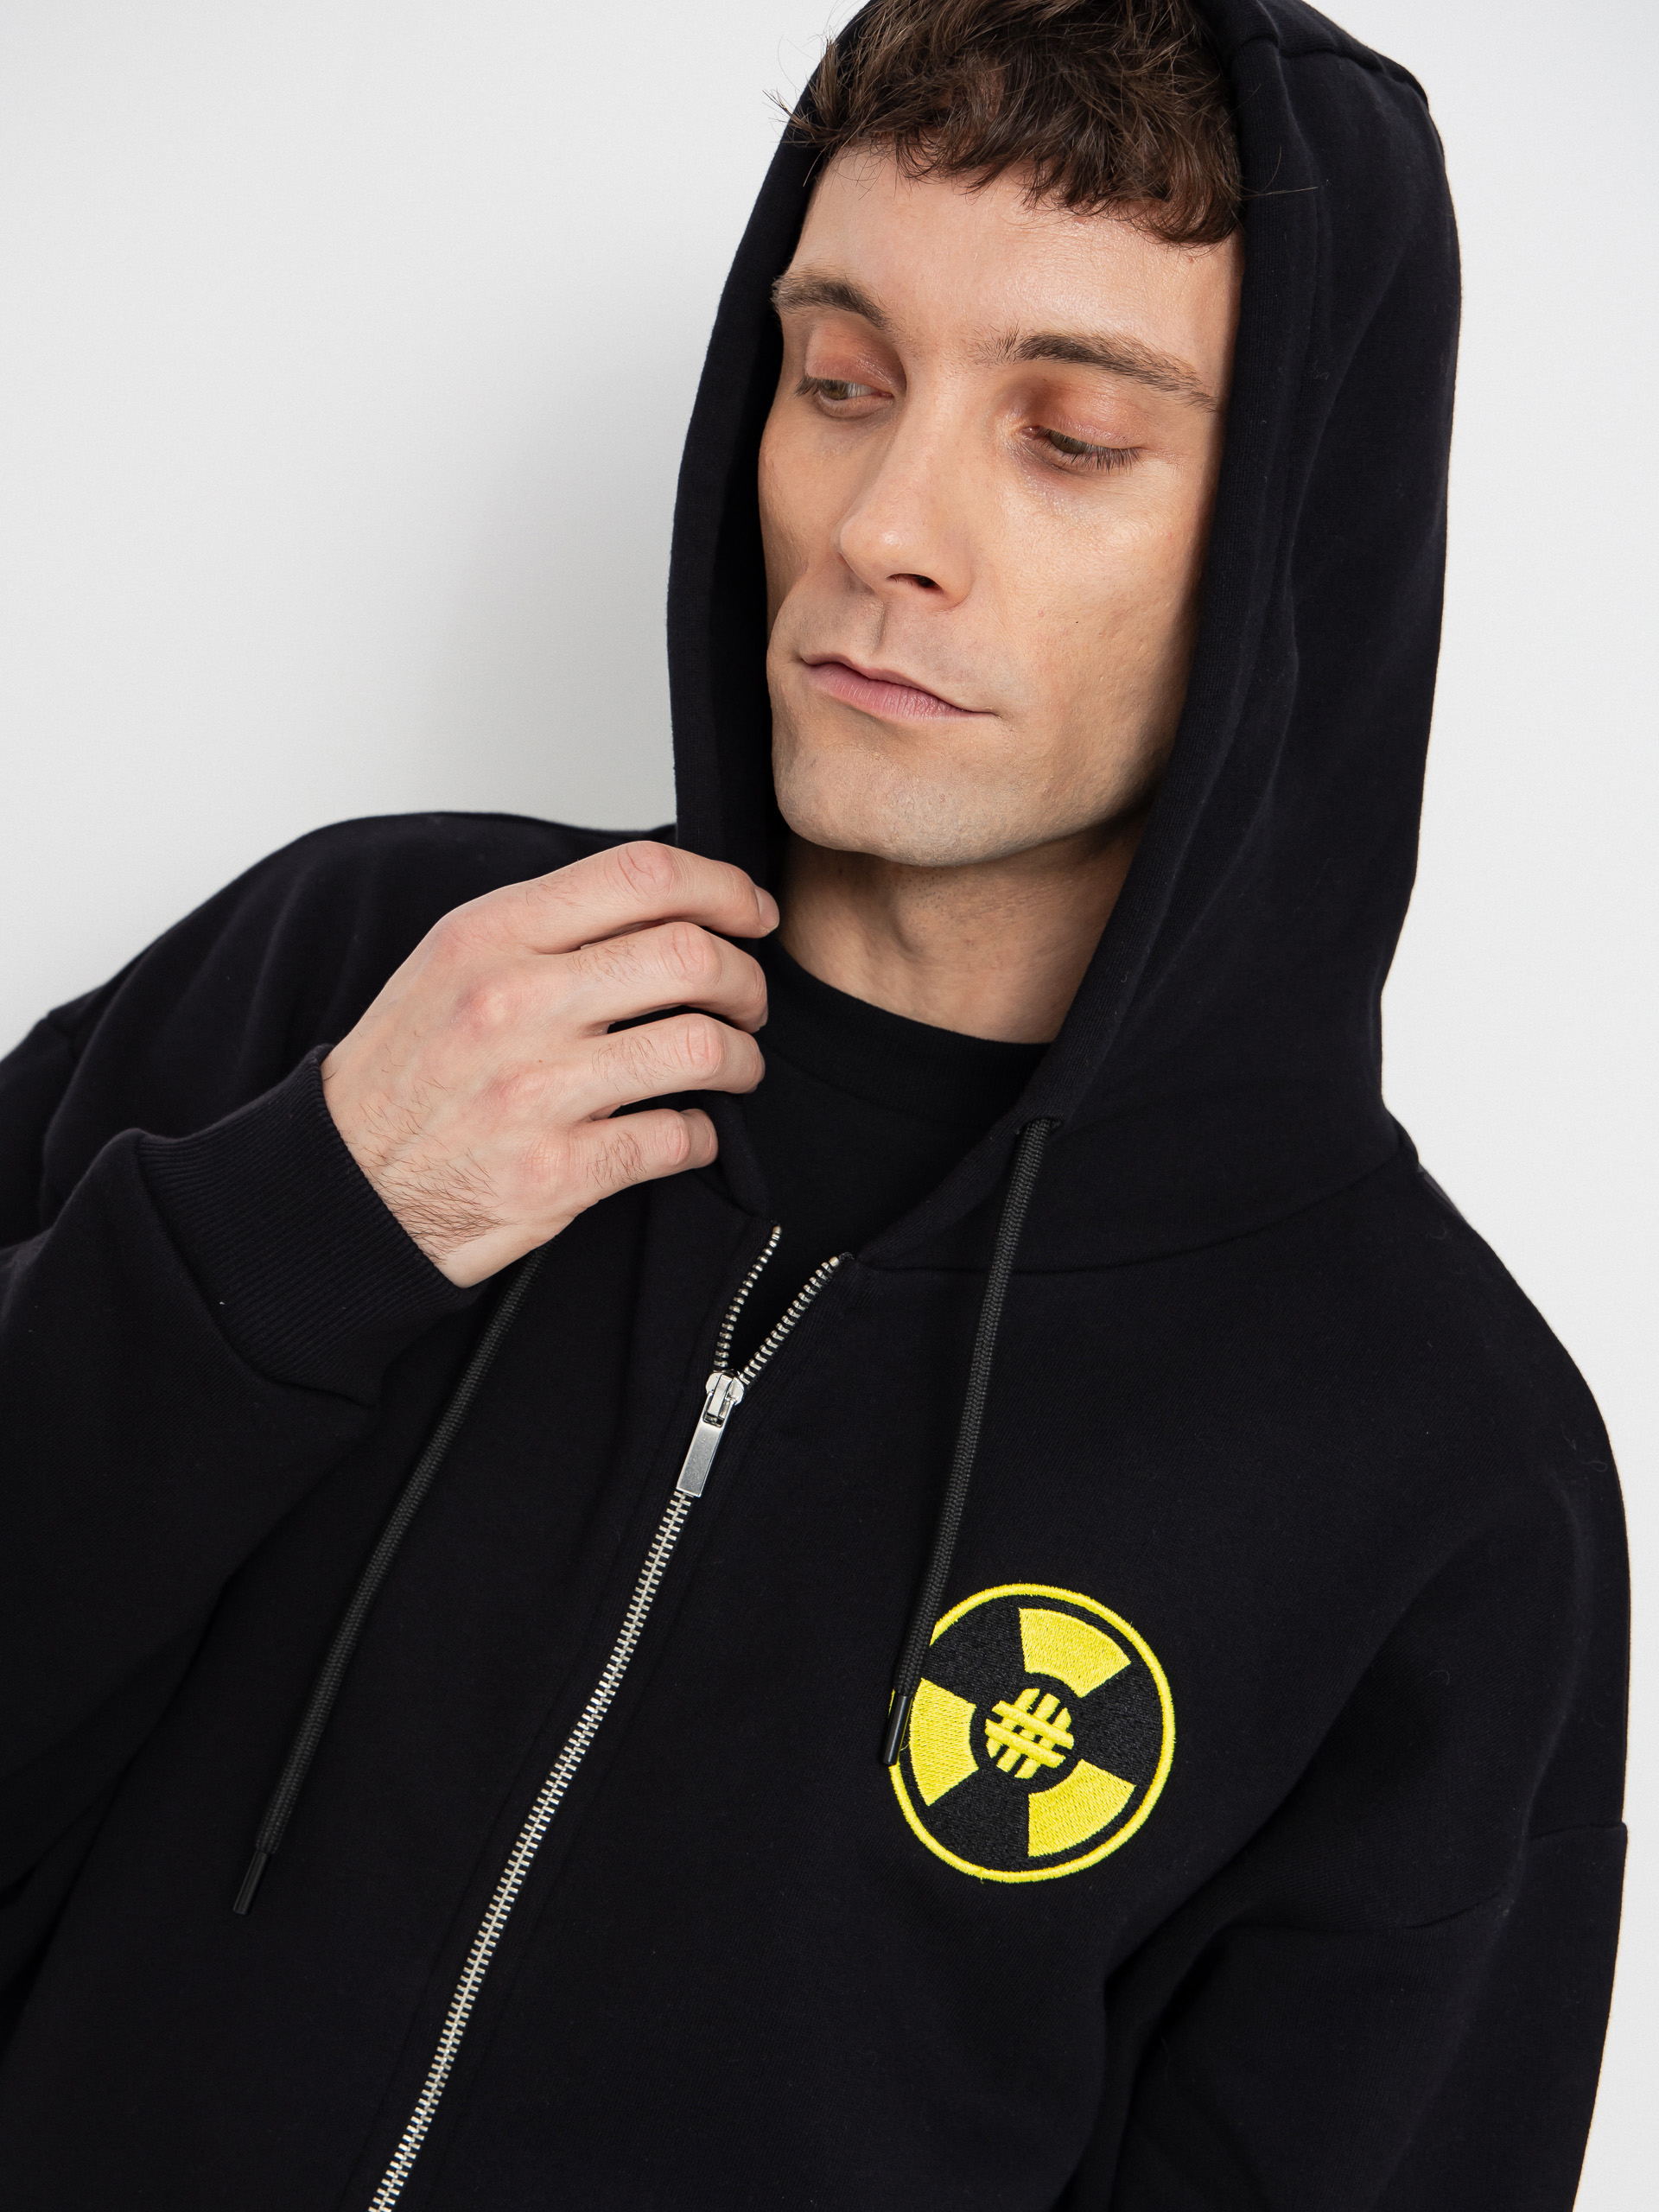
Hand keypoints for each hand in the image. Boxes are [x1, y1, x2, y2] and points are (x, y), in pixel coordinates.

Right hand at [320, 841, 774, 1285]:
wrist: (346, 1185)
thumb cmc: (409, 1070)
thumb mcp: (454, 963)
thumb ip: (551, 925)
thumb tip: (668, 901)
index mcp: (491, 936)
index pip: (643, 876)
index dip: (724, 888)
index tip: (752, 912)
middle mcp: (514, 1004)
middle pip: (692, 956)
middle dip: (747, 980)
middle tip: (748, 1003)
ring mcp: (536, 1091)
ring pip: (701, 1048)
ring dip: (741, 1059)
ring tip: (733, 1067)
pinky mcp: (557, 1172)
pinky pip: (679, 1138)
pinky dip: (702, 1136)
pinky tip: (685, 1132)